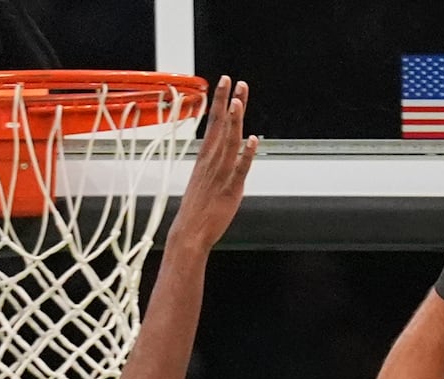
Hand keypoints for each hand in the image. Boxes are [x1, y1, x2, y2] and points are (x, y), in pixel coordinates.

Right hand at [166, 76, 257, 250]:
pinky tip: (253, 141)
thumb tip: (228, 150)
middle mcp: (212, 161)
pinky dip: (246, 155)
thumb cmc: (197, 208)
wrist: (190, 232)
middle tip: (234, 81)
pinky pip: (239, 169)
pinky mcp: (230, 190)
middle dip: (227, 102)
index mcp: (205, 157)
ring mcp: (221, 174)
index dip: (220, 100)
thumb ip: (216, 162)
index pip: (213, 122)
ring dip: (234, 122)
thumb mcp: (204, 178)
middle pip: (221, 126)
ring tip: (238, 101)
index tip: (225, 81)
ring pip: (229, 143)